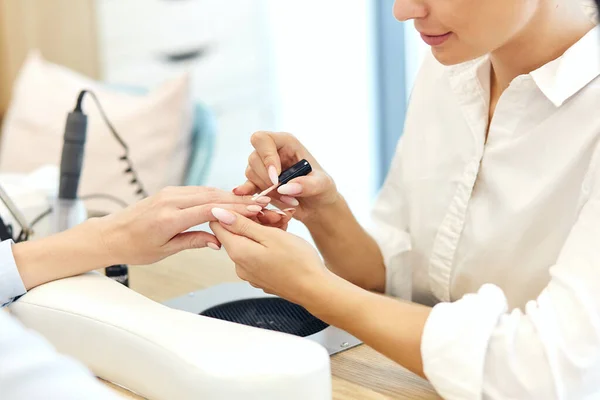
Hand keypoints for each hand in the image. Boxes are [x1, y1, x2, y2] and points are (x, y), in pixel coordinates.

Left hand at [96, 186, 266, 265]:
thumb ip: (194, 241)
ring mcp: (170, 193)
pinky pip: (197, 191)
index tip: (255, 209)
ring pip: (207, 191)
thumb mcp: (166, 250)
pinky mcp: (169, 192)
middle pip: (213, 196)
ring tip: (251, 201)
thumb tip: (219, 241)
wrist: (110, 234)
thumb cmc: (134, 247)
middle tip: (261, 202)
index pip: (211, 210)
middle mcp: (170, 200)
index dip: (236, 209)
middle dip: (239, 199)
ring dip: (230, 195)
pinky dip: (215, 194)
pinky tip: (228, 199)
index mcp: (169, 218)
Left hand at [209, 208, 330, 304]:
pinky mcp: (260, 278)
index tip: (255, 207)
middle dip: (253, 220)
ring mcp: (250, 274)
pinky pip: (257, 255)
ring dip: (263, 232)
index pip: (218, 224)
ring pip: (249, 243)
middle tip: (276, 216)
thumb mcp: (270, 235)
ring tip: (284, 228)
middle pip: (236, 233)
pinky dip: (267, 245)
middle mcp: (239, 265)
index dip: (235, 211)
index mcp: (238, 252)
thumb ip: (242, 224)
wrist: (315, 289)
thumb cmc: (298, 262)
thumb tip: (217, 213)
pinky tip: (284, 242)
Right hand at [234, 131, 338, 221]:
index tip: (276, 178)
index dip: (266, 157)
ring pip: (250, 173)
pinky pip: (247, 185)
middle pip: (254, 158)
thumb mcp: (322, 185)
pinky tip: (254, 199)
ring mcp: (263, 166)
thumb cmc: (322, 189)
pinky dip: (250, 193)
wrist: (317, 206)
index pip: (263, 139)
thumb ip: (307, 184)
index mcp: (286, 143)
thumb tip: (284, 187)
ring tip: (287, 200)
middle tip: (285, 194)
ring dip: (266, 190)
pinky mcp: (258, 183)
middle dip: (267, 179)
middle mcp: (272, 151)